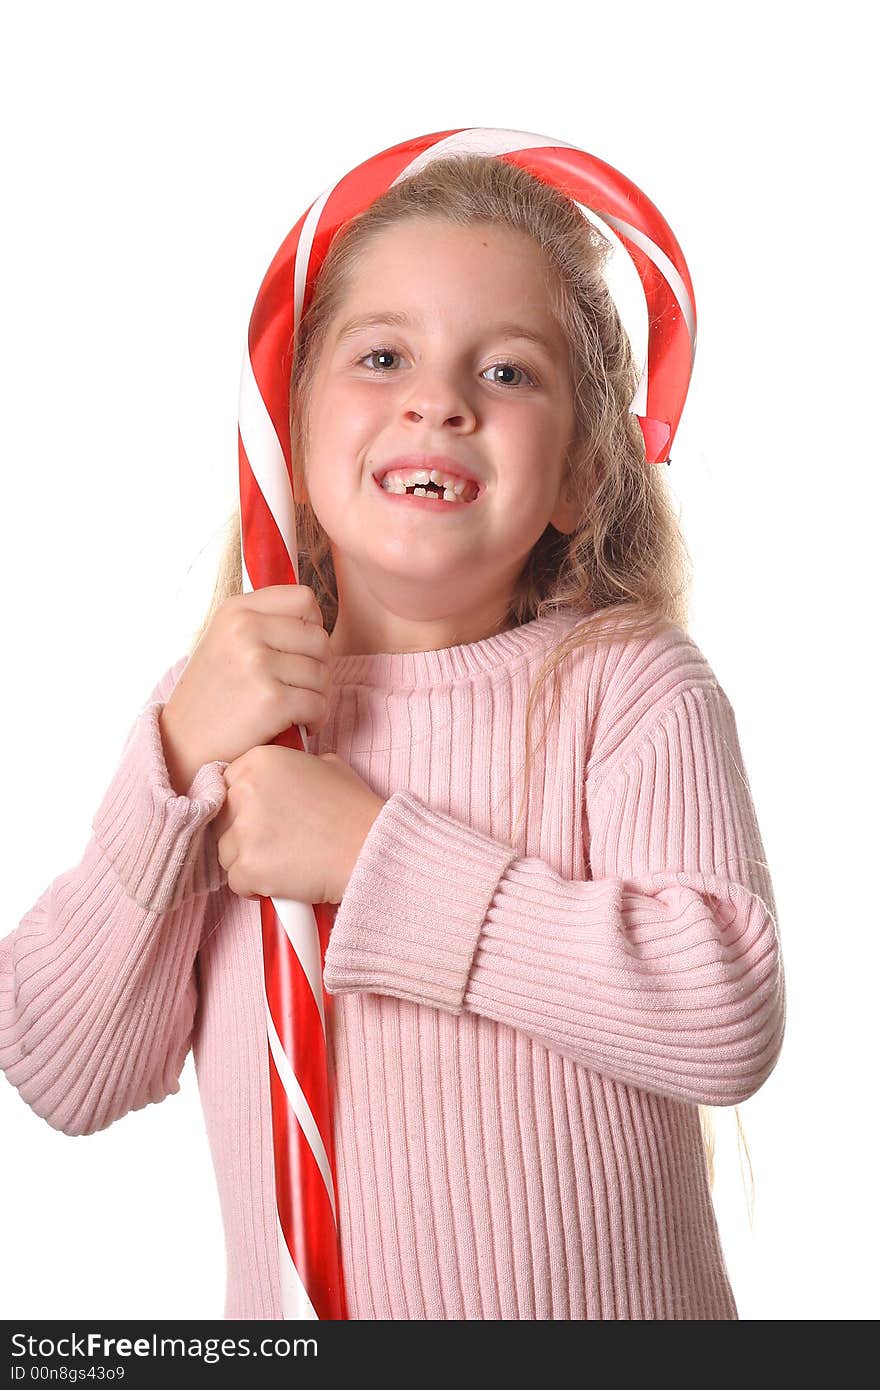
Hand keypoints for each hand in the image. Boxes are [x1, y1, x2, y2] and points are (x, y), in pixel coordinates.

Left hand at [214, 746, 385, 905]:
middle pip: (224, 817)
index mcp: (260, 761)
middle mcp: (245, 791)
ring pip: (226, 851)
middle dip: (243, 831)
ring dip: (249, 860)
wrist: (368, 849)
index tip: (260, 816)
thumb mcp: (327, 766)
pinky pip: (236, 881)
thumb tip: (284, 777)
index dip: (244, 804)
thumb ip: (294, 765)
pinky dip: (255, 886)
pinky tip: (280, 880)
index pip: (228, 784)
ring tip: (282, 862)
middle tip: (275, 841)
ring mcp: (243, 831)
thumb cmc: (353, 810)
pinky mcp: (246, 867)